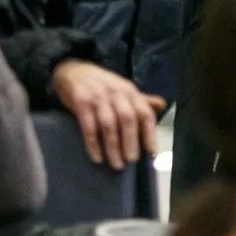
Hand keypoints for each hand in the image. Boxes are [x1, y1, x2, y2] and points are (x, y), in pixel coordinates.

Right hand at [51, 60, 166, 169]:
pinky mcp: (81, 103)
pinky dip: (93, 144)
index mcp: (130, 91)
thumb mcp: (123, 88)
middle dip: (131, 142)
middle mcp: (116, 93)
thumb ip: (141, 100)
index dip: (149, 132)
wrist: (73, 71)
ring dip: (113, 147)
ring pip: (109, 125)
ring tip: (117, 164)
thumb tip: (162, 105)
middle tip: (131, 160)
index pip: (144, 112)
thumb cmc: (102, 85)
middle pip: (128, 119)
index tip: (150, 151)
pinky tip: (97, 158)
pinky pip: (88, 127)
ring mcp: (98, 98)